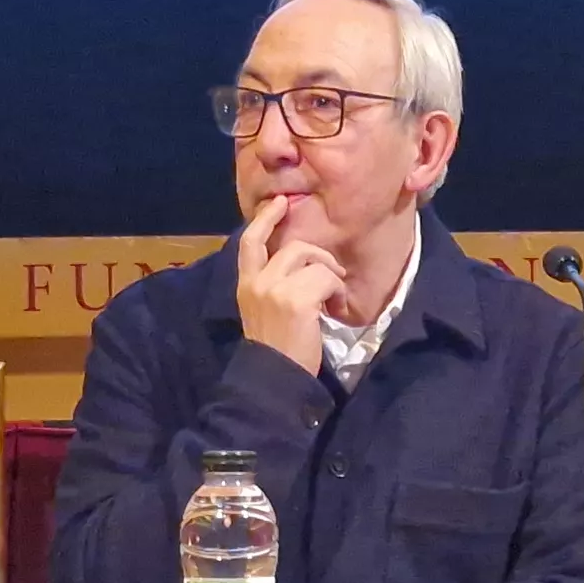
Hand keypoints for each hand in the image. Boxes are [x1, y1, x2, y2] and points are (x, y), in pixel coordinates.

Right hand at [235, 194, 344, 374]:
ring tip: (333, 301)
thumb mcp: (264, 311)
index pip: (250, 241)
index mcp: (245, 285)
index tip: (281, 203)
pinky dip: (338, 293)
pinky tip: (335, 312)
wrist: (274, 379)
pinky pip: (327, 279)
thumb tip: (303, 264)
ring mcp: (275, 288)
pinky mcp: (297, 299)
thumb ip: (274, 285)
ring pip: (313, 260)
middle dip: (318, 256)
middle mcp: (257, 282)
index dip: (266, 220)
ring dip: (331, 277)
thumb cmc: (275, 349)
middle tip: (332, 275)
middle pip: (293, 247)